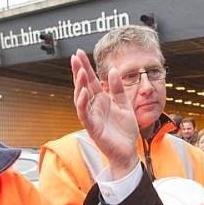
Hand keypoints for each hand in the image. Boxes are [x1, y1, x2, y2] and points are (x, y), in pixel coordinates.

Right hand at [72, 50, 139, 176]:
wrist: (128, 152)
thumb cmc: (125, 131)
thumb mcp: (125, 105)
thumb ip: (119, 89)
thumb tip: (112, 70)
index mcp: (102, 100)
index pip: (91, 81)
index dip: (85, 67)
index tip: (79, 53)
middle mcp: (94, 107)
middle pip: (83, 86)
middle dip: (79, 71)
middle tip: (75, 57)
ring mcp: (91, 117)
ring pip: (81, 98)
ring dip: (80, 85)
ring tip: (81, 72)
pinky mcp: (92, 128)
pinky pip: (84, 114)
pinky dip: (82, 103)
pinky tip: (83, 92)